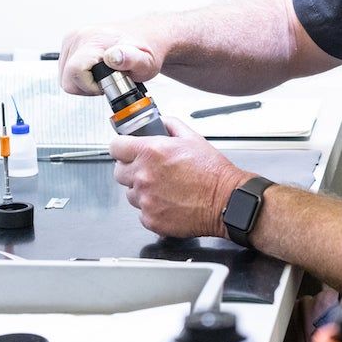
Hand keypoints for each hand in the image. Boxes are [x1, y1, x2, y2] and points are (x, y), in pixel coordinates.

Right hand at [59, 24, 162, 95]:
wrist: (146, 37)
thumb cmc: (146, 51)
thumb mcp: (145, 62)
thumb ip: (131, 60)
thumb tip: (113, 57)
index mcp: (94, 40)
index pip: (74, 72)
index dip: (90, 86)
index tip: (107, 83)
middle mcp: (79, 36)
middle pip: (67, 77)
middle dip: (86, 86)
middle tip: (106, 80)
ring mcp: (73, 38)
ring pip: (65, 75)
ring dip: (82, 81)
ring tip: (103, 74)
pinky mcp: (71, 42)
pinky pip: (67, 68)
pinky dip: (80, 74)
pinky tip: (96, 70)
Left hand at [109, 117, 253, 237]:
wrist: (226, 201)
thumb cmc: (212, 172)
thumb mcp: (192, 137)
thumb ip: (169, 125)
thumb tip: (158, 122)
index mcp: (150, 152)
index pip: (115, 147)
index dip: (121, 148)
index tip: (126, 151)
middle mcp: (143, 176)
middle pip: (118, 172)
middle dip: (130, 169)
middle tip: (148, 170)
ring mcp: (145, 200)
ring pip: (129, 194)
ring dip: (141, 190)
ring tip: (163, 188)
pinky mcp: (151, 219)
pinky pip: (141, 212)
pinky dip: (151, 208)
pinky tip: (167, 202)